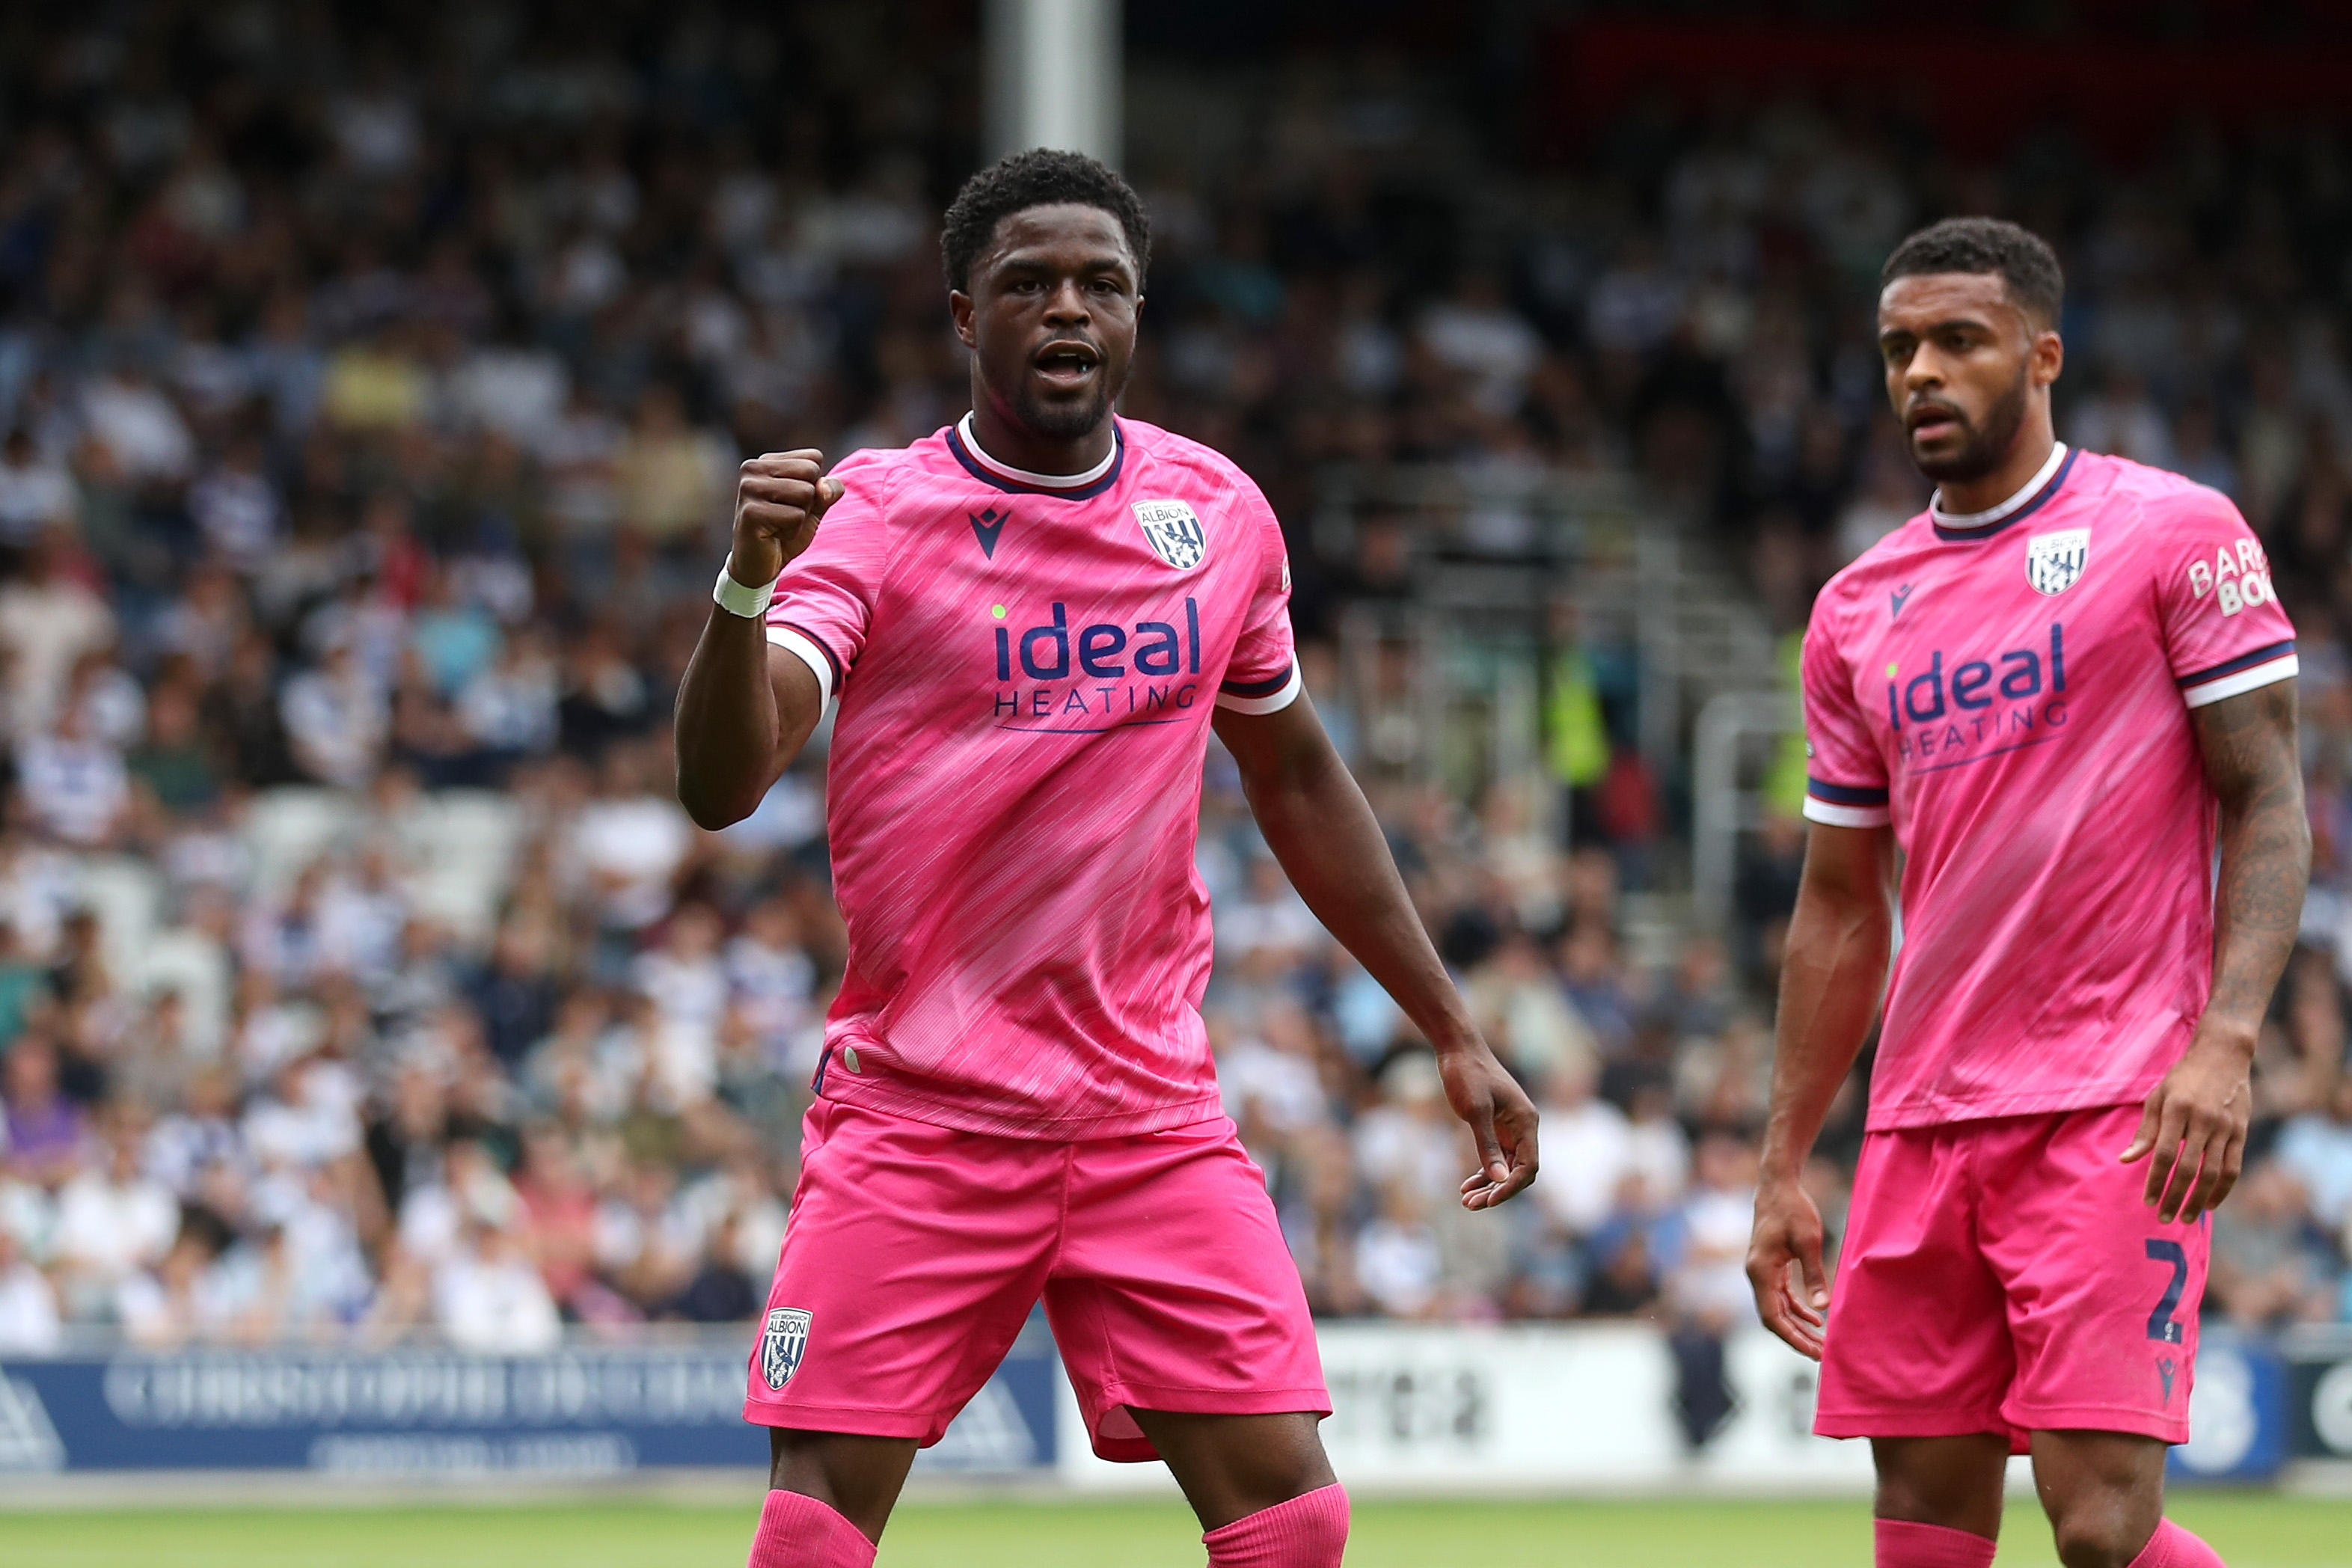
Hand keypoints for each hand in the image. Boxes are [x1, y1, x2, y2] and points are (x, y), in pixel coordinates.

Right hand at [730, 450, 842, 584]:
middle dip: (808, 501)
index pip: (814, 458)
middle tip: (785, 516)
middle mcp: (753, 468)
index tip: (791, 502)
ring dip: (800, 517)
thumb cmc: (785, 531)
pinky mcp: (750, 512)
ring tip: (779, 525)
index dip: (814, 485)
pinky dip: (792, 531)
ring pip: (805, 493)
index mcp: (767, 461)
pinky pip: (796, 516)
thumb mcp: (814, 506)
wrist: (759, 565)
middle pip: (811, 472)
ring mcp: (749, 489)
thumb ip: (828, 490)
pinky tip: (773, 535)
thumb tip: (826, 487)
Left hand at [1438, 1040, 1538, 1209]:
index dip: (1511, 1187)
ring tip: (1466, 1201)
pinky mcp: (1496, 1127)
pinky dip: (1483, 1172)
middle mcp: (1523, 1127)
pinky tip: (1466, 1186)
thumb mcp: (1475, 1110)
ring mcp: (1510, 1128)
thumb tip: (1499, 1178)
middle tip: (1471, 1205)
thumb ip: (1487, 1145)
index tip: (1489, 1200)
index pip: (1529, 1166)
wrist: (1458, 1050)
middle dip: (1498, 1191)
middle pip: (1519, 1171)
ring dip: (1488, 1186)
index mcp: (1525, 1122)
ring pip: (1506, 1167)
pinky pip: (1495, 1157)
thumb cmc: (1468, 1074)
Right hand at [1747, 1176, 1827, 1359]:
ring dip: (1797, 1326)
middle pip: (1774, 1318)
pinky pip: (1781, 1296)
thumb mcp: (1808, 1241)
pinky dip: (1796, 1309)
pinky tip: (1816, 1317)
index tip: (1814, 1352)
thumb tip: (1824, 1308)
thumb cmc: (1793, 1210)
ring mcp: (1761, 1270)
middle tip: (1822, 1355)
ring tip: (1821, 1342)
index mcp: (1760, 1271)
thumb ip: (1814, 1275)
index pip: (1772, 1317)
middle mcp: (1756, 1274)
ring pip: (1777, 1309)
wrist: (1778, 1186)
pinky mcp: (1770, 1266)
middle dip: (1797, 1338)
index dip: (1792, 1338)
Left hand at [2121, 1030, 2252, 1223]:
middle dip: (2174, 1196)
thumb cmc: (2183, 1078)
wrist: (2223, 1056)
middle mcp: (2203, 1120)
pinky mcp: (2241, 1133)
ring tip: (2185, 1217)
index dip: (2155, 1180)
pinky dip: (2222, 1190)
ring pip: (2213, 1173)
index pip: (2163, 1154)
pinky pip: (2233, 1168)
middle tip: (2163, 1217)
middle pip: (2188, 1168)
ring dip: (2198, 1199)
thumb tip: (2126, 1160)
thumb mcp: (2157, 1097)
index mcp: (2176, 1109)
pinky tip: (2210, 1204)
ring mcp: (2225, 1127)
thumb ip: (2145, 1131)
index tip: (2147, 1200)